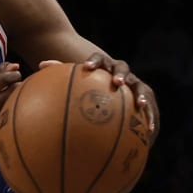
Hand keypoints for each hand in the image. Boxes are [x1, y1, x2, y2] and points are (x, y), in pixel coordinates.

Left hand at [39, 54, 157, 137]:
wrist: (114, 93)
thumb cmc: (89, 88)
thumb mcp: (75, 82)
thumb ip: (60, 73)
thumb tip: (41, 64)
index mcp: (104, 67)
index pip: (99, 59)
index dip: (94, 61)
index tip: (87, 68)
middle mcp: (121, 73)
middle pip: (123, 69)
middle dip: (121, 75)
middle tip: (117, 83)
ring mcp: (136, 85)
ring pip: (142, 88)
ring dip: (143, 96)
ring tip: (141, 105)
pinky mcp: (147, 100)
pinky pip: (151, 110)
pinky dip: (151, 119)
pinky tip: (151, 133)